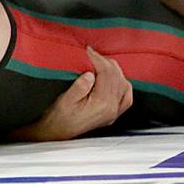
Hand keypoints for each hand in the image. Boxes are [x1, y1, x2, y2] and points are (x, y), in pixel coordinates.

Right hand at [9, 47, 132, 141]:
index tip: (88, 50)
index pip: (106, 74)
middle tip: (92, 53)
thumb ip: (79, 87)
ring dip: (114, 70)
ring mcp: (115, 112)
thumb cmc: (58, 117)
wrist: (56, 134)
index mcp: (102, 105)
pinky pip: (126, 95)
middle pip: (117, 77)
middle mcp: (112, 109)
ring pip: (123, 84)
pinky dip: (122, 82)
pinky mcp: (113, 113)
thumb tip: (90, 74)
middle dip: (105, 61)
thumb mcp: (64, 101)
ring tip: (100, 61)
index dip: (98, 59)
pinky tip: (114, 77)